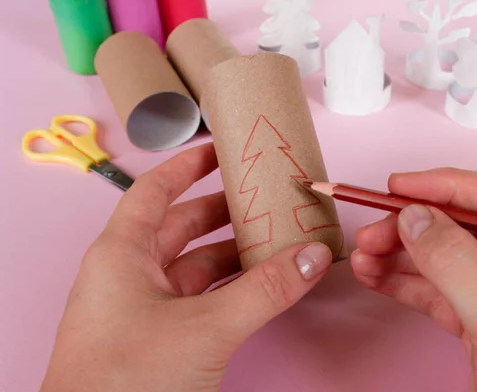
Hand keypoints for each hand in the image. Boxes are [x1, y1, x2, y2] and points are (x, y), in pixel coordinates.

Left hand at [40, 143, 332, 391]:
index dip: (187, 165)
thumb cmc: (127, 378)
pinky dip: (228, 287)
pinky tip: (258, 283)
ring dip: (231, 253)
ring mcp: (141, 306)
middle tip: (262, 197)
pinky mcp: (156, 335)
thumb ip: (265, 290)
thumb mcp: (205, 326)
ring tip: (272, 238)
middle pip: (180, 226)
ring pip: (192, 265)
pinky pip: (197, 297)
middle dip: (222, 210)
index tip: (220, 149)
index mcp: (122, 252)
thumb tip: (313, 256)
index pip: (154, 190)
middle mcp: (128, 273)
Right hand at [351, 168, 476, 391]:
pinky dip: (406, 285)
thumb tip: (414, 216)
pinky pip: (441, 294)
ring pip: (449, 261)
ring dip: (402, 256)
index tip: (400, 186)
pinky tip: (376, 277)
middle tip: (372, 229)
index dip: (449, 187)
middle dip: (416, 228)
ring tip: (363, 254)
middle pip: (470, 230)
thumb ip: (460, 264)